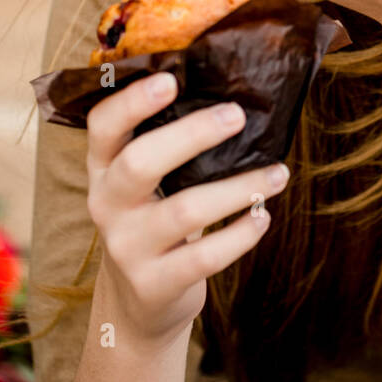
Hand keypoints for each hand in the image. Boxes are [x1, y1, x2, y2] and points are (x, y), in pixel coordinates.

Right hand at [86, 71, 290, 346]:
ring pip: (185, 210)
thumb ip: (170, 146)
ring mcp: (127, 247)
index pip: (103, 126)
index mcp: (103, 168)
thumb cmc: (155, 218)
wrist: (138, 303)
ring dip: (240, 187)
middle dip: (192, 135)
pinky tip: (263, 216)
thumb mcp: (146, 183)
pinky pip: (205, 257)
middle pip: (140, 162)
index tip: (171, 78)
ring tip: (278, 173)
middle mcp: (107, 204)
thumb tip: (235, 98)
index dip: (132, 101)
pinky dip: (242, 234)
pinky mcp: (154, 283)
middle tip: (237, 115)